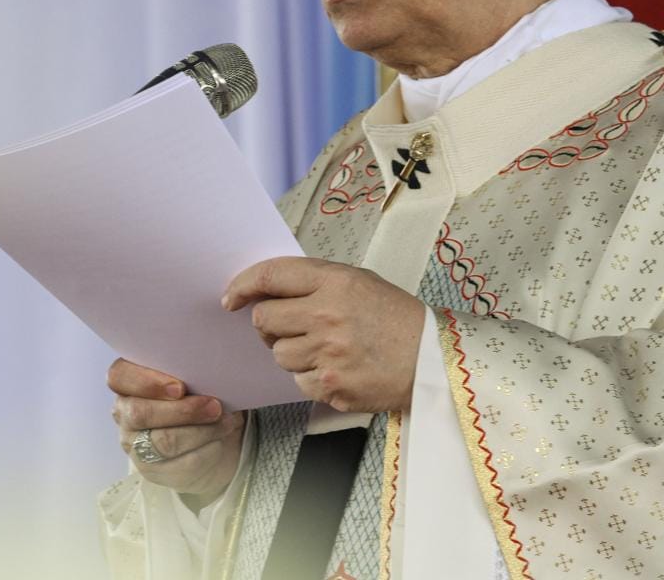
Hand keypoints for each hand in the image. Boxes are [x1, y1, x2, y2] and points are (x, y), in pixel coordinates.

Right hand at [108, 358, 246, 500]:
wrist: (210, 439)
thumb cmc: (198, 397)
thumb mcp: (192, 379)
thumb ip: (189, 373)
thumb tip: (209, 372)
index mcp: (126, 381)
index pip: (119, 376)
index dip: (147, 382)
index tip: (180, 388)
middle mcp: (124, 412)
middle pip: (140, 413)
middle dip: (182, 411)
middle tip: (214, 406)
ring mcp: (134, 444)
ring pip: (163, 442)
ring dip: (201, 431)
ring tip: (226, 422)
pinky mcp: (151, 470)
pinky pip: (180, 464)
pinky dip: (206, 450)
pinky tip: (220, 441)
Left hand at [222, 256, 426, 412]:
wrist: (432, 359)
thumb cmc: (396, 318)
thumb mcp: (359, 282)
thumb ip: (314, 281)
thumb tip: (266, 289)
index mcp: (335, 282)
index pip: (271, 276)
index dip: (243, 285)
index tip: (231, 297)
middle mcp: (327, 316)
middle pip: (263, 320)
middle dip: (269, 324)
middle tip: (290, 326)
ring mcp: (328, 354)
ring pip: (277, 354)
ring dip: (291, 352)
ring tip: (324, 348)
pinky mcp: (330, 387)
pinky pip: (297, 381)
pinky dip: (309, 377)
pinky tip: (335, 368)